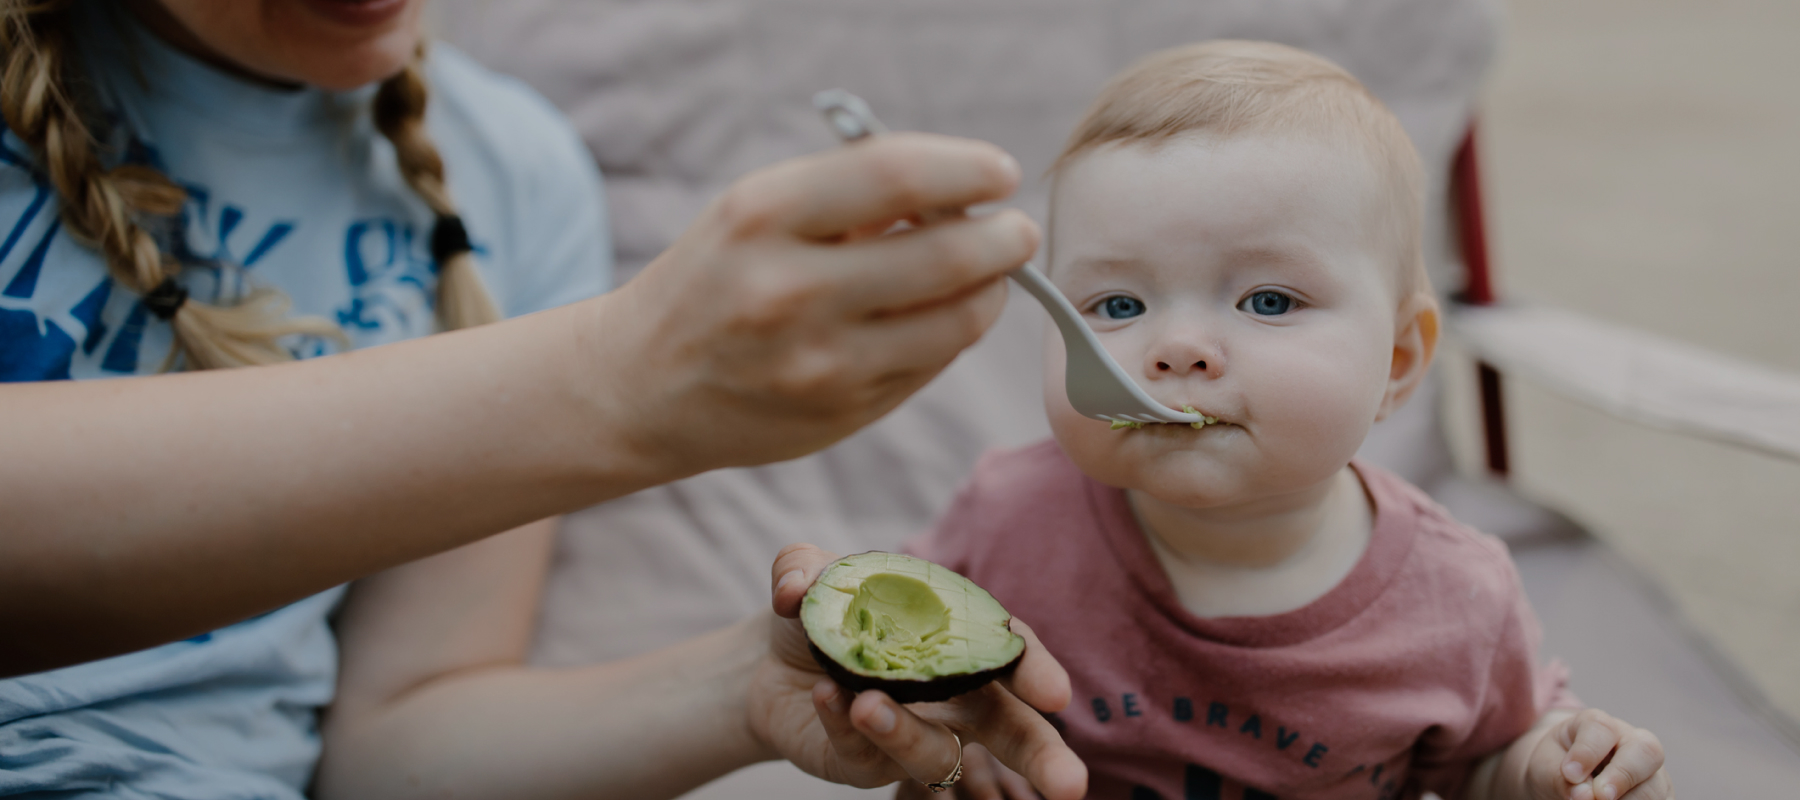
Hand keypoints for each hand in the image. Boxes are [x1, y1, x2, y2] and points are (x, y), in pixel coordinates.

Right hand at [589, 133, 1037, 478]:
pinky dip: (951, 334)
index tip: (1001, 170)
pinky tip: (939, 316)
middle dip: (1002, 238)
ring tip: (989, 272)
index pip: (897, 175)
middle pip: (944, 255)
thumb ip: (851, 197)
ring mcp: (818, 364)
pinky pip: (931, 365)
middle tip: (1016, 230)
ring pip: (955, 321)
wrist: (640, 388)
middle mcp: (789, 291)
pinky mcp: (841, 415)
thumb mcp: (756, 213)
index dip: (967, 168)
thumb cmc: (715, 279)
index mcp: (762, 217)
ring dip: (991, 291)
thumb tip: (964, 192)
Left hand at [751, 544, 1086, 799]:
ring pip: (933, 752)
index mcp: (960, 642)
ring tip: (867, 704)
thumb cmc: (819, 617)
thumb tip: (796, 589)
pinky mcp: (865, 763)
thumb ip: (803, 569)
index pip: (1009, 654)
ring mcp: (912, 735)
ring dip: (906, 732)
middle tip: (1070, 786)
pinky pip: (866, 755)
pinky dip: (845, 725)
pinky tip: (825, 696)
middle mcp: (951, 698)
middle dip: (1042, 757)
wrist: (766, 665)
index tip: (1056, 693)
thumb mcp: (811, 579)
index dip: (1036, 671)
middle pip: (1010, 730)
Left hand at [1527, 709, 1670, 799]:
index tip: (1570, 774)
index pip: (1601, 728)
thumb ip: (1560, 779)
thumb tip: (1585, 795)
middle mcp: (1632, 742)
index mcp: (1599, 726)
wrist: (1566, 782)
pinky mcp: (1661, 796)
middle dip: (1623, 775)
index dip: (1587, 751)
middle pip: (1646, 750)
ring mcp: (1651, 771)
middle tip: (1601, 797)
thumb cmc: (1555, 769)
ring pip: (1656, 784)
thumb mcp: (1545, 768)